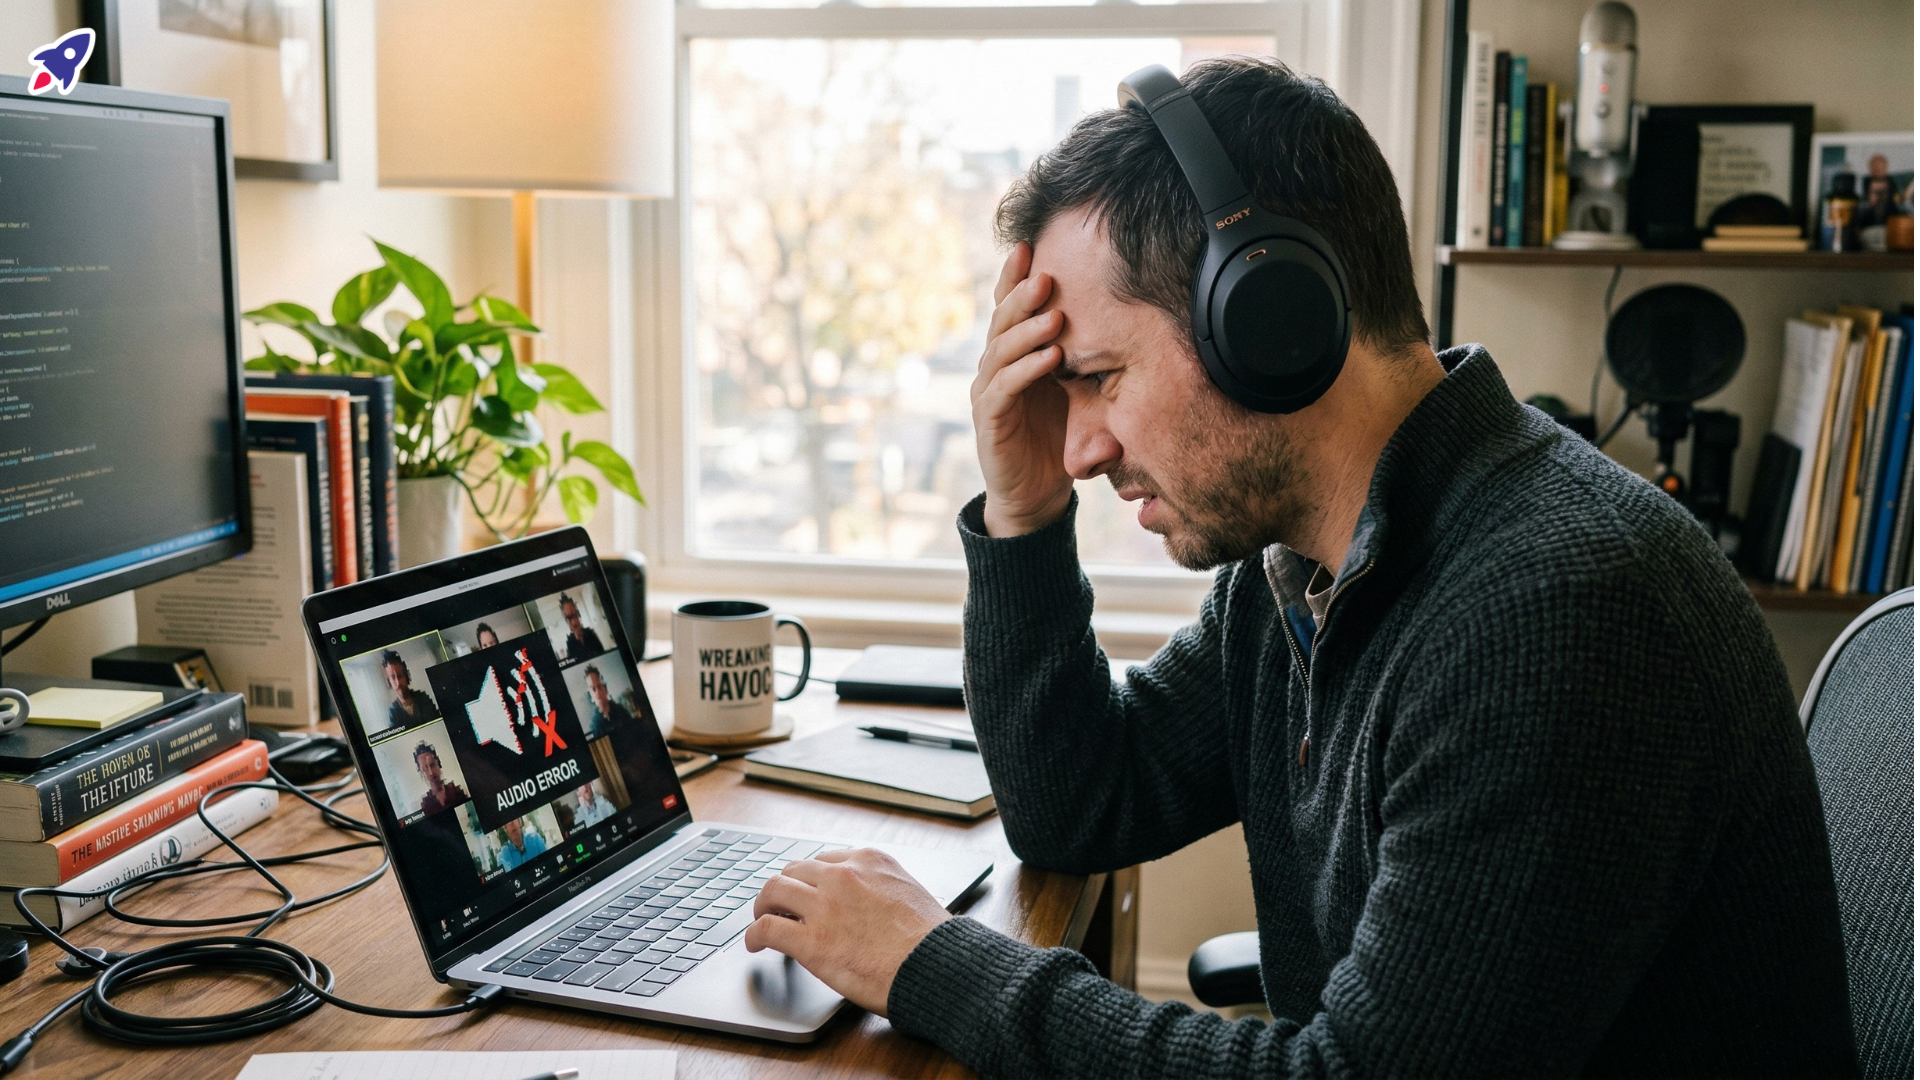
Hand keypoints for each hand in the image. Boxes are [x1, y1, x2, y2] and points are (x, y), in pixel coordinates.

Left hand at [742, 847, 951, 1015]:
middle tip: (779, 905)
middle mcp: (843, 875)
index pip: (825, 860)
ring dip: (763, 905)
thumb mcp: (908, 891)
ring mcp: (824, 906)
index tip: (807, 891)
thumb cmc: (931, 940)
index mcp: (869, 860)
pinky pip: (767, 928)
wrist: (937, 966)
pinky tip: (755, 944)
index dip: (811, 879)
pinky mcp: (812, 941)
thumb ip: (881, 887)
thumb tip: (867, 902)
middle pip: (794, 870)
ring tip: (761, 919)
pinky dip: (754, 935)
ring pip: (774, 891)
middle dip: (784, 887)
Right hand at [971, 242, 1072, 536]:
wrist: (1038, 496)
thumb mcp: (1084, 396)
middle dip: (1022, 295)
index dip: (1015, 278)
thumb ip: (1096, 367)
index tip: (1032, 245)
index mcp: (1015, 355)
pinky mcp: (990, 420)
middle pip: (1003, 320)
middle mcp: (996, 367)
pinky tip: (1049, 357)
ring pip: (1001, 349)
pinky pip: (1005, 388)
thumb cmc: (1060, 440)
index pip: (1011, 309)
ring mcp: (990, 392)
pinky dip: (1026, 369)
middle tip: (1045, 273)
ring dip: (1027, 329)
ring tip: (1051, 313)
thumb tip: (1135, 333)